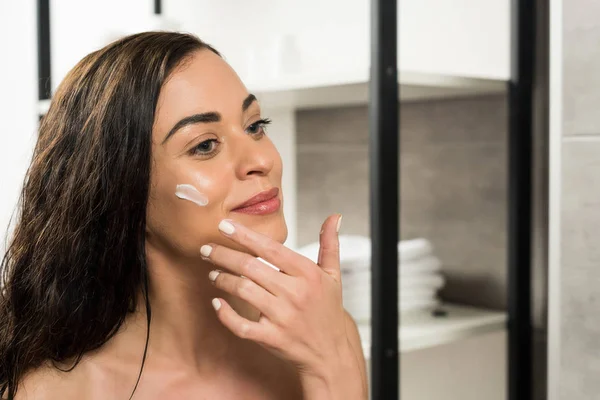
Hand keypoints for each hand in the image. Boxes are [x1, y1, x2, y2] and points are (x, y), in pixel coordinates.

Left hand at [200, 214, 365, 398]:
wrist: (331, 353)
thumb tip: (334, 216)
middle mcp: (295, 293)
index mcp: (308, 274)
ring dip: (223, 279)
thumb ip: (329, 244)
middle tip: (206, 249)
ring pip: (243, 291)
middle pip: (250, 267)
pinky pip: (241, 325)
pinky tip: (217, 303)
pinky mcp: (271, 338)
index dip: (245, 236)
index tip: (224, 226)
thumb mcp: (333, 275)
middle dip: (223, 255)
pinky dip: (225, 314)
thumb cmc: (328, 310)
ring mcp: (282, 317)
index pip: (271, 248)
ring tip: (212, 273)